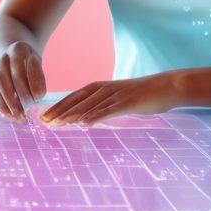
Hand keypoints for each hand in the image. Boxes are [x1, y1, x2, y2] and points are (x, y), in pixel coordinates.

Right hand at [0, 41, 46, 120]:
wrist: (10, 53)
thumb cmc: (28, 63)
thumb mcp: (37, 65)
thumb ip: (39, 79)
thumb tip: (37, 96)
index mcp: (17, 50)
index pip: (20, 72)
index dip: (26, 88)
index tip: (36, 99)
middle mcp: (2, 58)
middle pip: (4, 79)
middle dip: (13, 100)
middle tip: (23, 115)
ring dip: (3, 104)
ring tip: (14, 118)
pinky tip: (3, 112)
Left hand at [40, 74, 177, 125]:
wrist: (166, 87)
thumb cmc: (142, 95)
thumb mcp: (117, 99)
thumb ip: (102, 106)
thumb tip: (86, 118)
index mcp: (100, 87)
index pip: (74, 97)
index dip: (58, 106)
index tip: (43, 117)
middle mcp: (104, 89)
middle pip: (77, 100)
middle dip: (59, 110)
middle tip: (43, 122)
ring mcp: (116, 95)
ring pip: (90, 105)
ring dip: (73, 114)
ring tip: (58, 124)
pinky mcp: (127, 102)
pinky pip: (109, 110)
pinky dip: (96, 116)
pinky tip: (85, 124)